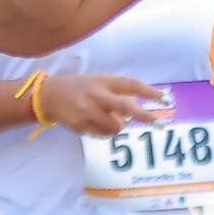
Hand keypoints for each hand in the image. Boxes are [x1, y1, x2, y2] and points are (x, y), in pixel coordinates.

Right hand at [39, 72, 164, 136]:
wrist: (48, 95)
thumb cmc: (80, 87)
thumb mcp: (98, 81)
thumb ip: (117, 91)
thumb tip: (138, 107)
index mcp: (103, 81)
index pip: (131, 85)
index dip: (149, 92)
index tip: (164, 98)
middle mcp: (97, 95)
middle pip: (126, 107)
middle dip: (145, 116)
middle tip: (160, 123)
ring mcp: (88, 111)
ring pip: (116, 126)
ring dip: (119, 125)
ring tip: (108, 119)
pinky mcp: (81, 125)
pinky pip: (102, 134)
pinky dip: (105, 131)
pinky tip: (95, 122)